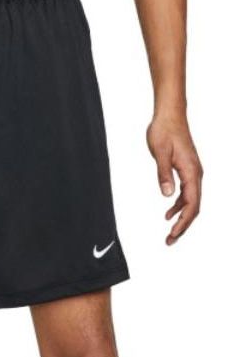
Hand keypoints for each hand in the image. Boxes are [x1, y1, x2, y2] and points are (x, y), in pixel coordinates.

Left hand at [147, 113, 202, 244]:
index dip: (183, 222)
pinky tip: (168, 213)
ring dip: (180, 218)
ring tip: (169, 232)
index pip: (191, 204)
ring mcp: (192, 172)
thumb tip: (167, 195)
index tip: (172, 235)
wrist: (169, 115)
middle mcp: (195, 174)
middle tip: (169, 241)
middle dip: (183, 226)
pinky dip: (178, 205)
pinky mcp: (186, 169)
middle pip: (194, 207)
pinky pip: (186, 193)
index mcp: (191, 172)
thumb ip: (163, 174)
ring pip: (191, 201)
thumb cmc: (164, 131)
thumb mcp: (160, 153)